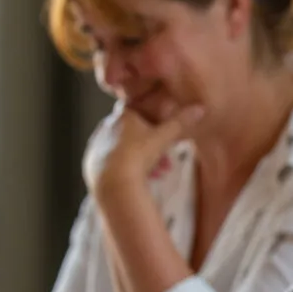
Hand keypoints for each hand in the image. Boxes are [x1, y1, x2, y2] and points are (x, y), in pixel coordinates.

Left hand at [89, 104, 203, 192]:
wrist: (113, 183)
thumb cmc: (138, 155)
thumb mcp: (164, 137)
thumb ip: (181, 122)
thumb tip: (200, 108)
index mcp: (121, 116)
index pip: (137, 108)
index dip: (152, 119)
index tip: (163, 130)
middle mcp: (106, 127)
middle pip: (132, 131)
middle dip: (151, 144)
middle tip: (166, 158)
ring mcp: (97, 147)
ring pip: (124, 148)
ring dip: (143, 158)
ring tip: (158, 172)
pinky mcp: (92, 165)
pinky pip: (113, 163)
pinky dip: (128, 168)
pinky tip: (140, 179)